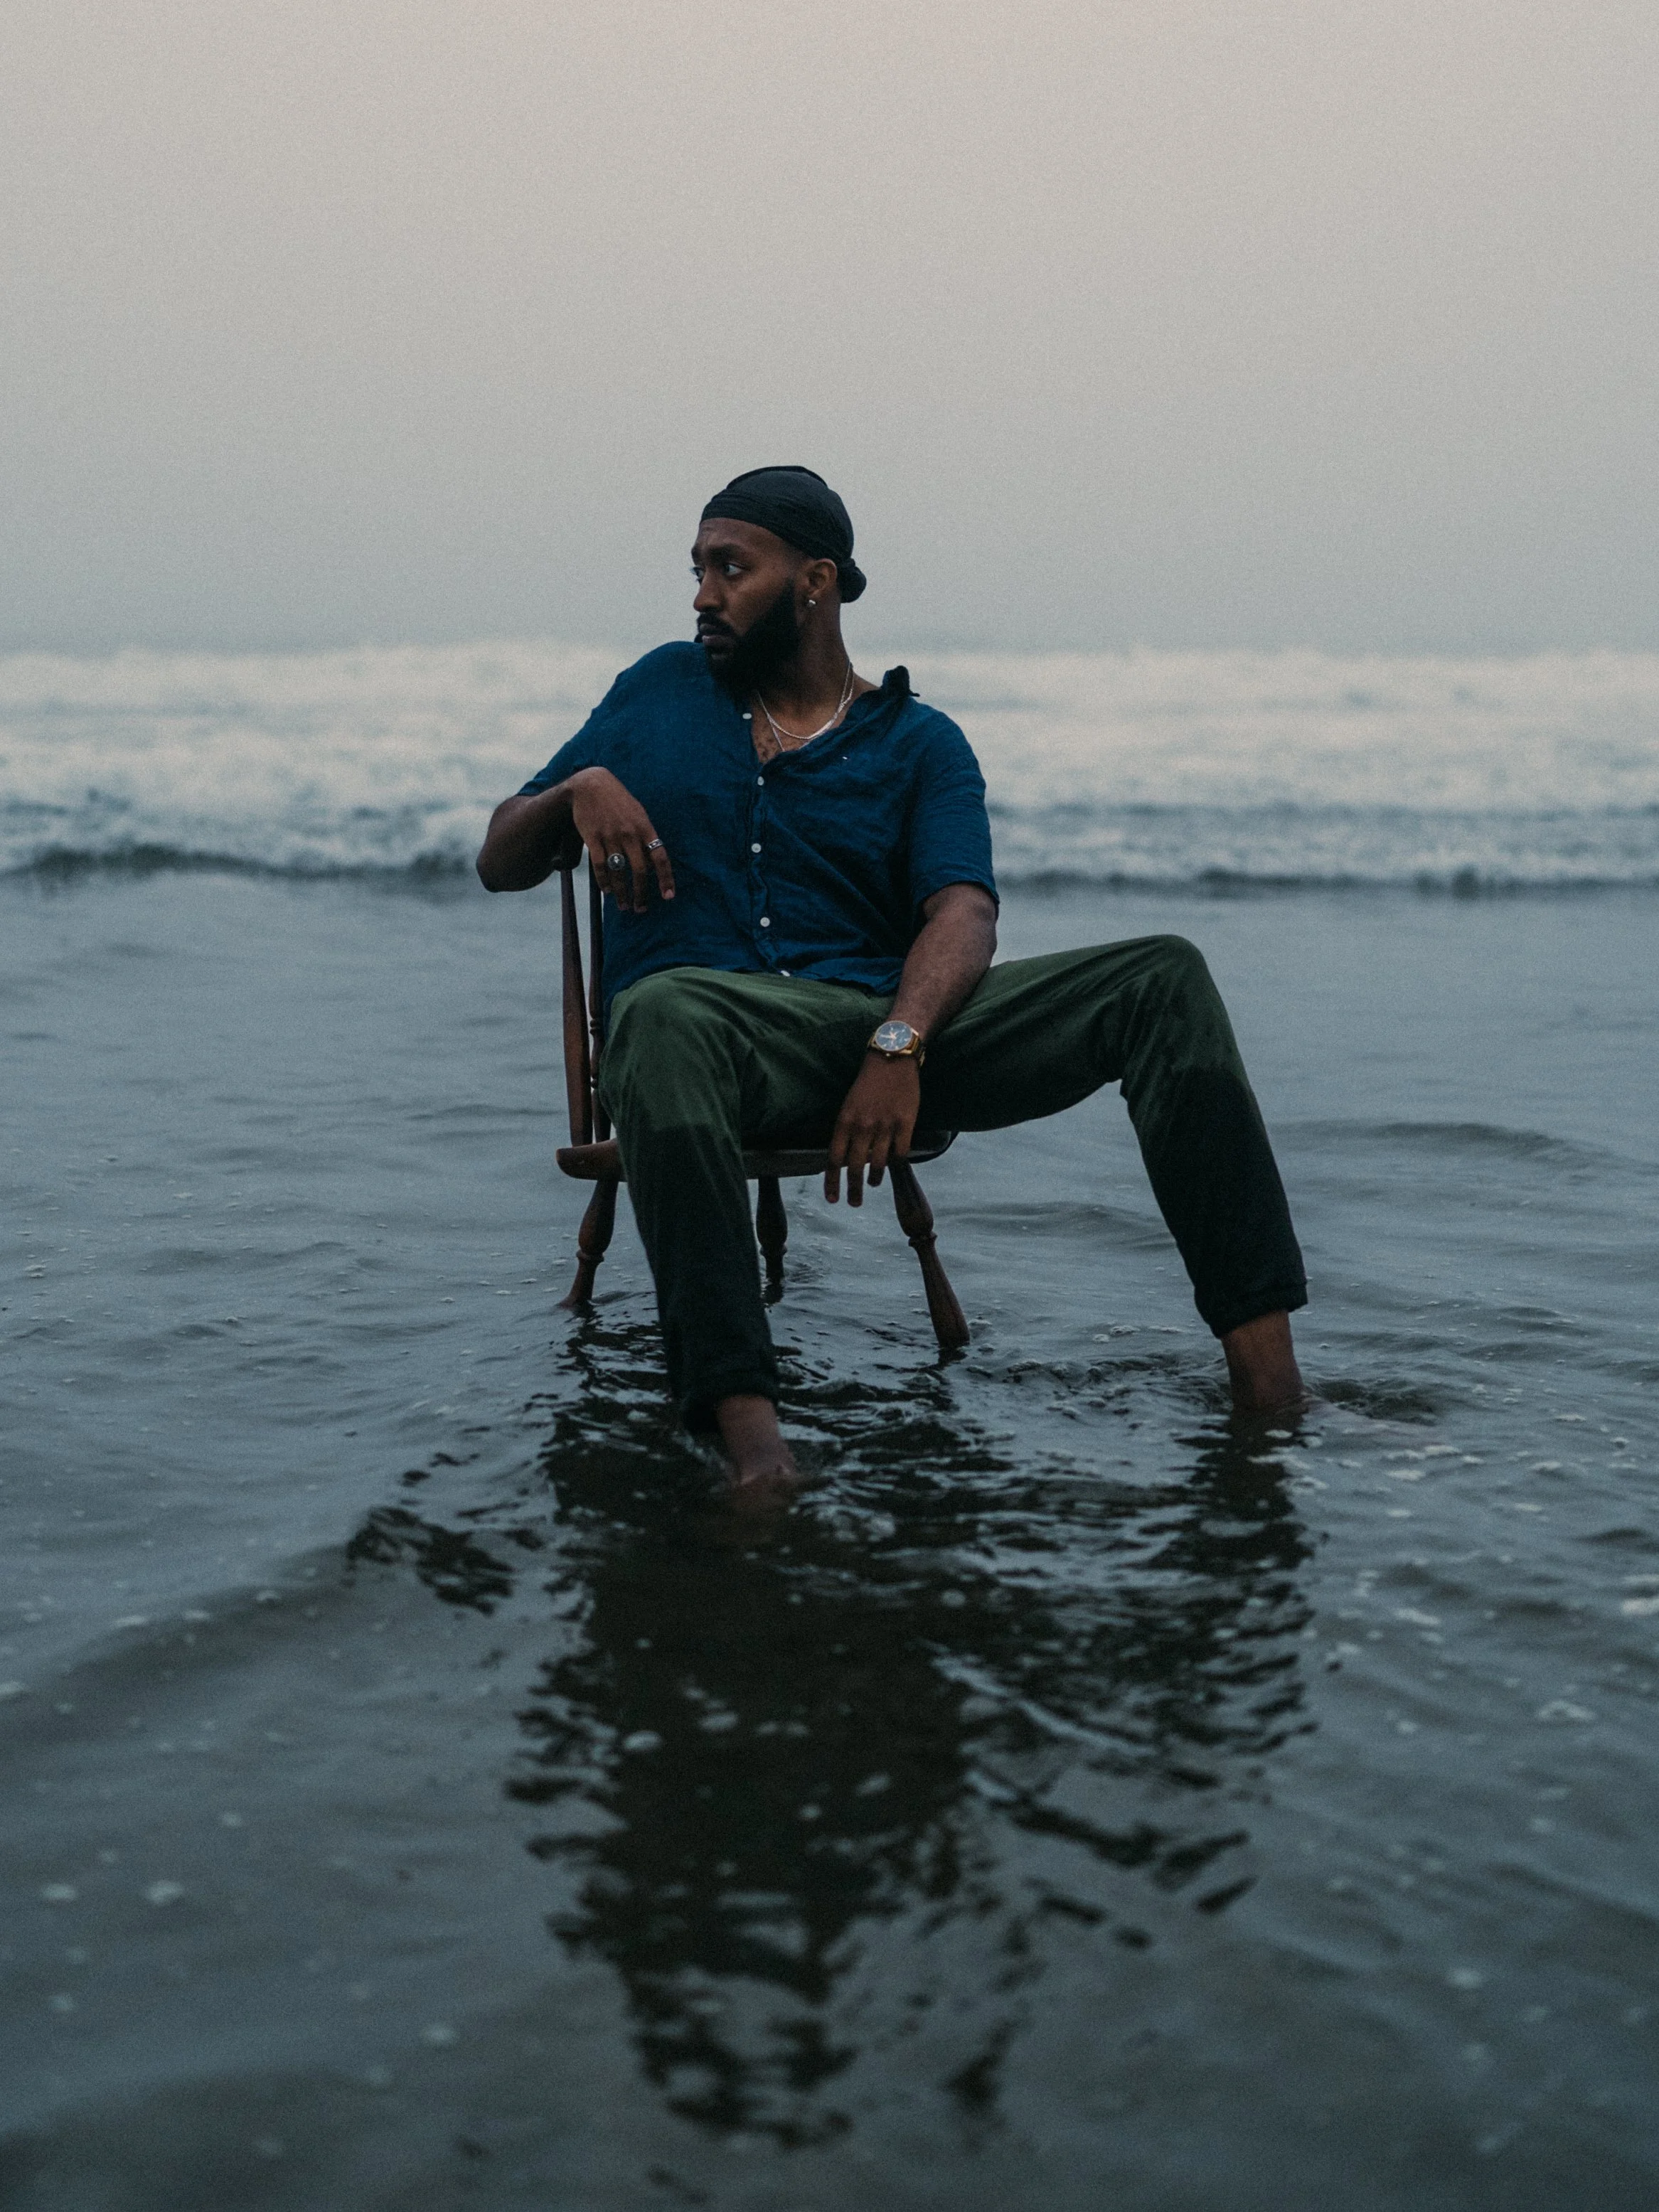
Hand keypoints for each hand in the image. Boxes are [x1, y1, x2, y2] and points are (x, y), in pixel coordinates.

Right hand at [567, 767, 675, 912]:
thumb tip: (651, 864)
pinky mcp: (592, 837)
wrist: (591, 784)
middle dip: (641, 894)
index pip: (660, 857)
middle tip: (641, 908)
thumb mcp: (638, 813)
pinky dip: (604, 882)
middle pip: (639, 870)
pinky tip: (608, 891)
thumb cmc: (619, 801)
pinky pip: (600, 865)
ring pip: (618, 872)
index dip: (665, 878)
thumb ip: (646, 837)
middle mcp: (629, 833)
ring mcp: (610, 835)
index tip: (668, 896)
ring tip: (624, 906)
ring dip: (622, 893)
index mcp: (644, 827)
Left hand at [825, 1054, 919, 1206]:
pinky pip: (900, 1152)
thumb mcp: (848, 1105)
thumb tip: (843, 1159)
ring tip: (873, 1184)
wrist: (892, 1059)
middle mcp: (863, 1126)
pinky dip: (896, 1163)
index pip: (834, 1159)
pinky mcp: (906, 1123)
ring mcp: (885, 1125)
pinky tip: (893, 1167)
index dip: (832, 1182)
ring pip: (878, 1164)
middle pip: (855, 1167)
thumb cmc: (867, 1083)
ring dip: (874, 1179)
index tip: (832, 1199)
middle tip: (854, 1203)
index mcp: (845, 1121)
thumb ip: (846, 1131)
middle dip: (853, 1190)